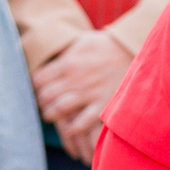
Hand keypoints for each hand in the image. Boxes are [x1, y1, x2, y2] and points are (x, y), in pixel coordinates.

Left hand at [34, 29, 131, 153]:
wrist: (134, 52)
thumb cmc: (107, 45)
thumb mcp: (83, 40)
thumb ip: (65, 50)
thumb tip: (50, 56)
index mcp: (68, 62)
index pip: (38, 79)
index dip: (35, 86)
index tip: (38, 89)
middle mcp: (75, 78)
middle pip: (46, 96)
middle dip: (41, 103)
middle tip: (43, 105)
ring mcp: (89, 93)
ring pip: (59, 109)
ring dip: (52, 115)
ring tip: (51, 116)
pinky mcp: (102, 105)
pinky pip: (81, 123)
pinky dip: (73, 129)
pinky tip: (70, 128)